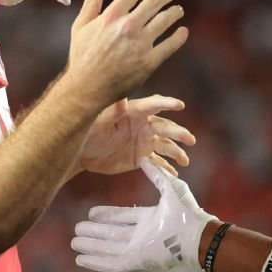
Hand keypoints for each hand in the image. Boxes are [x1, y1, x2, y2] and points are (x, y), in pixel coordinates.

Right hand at [66, 0, 187, 107]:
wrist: (87, 88)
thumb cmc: (82, 57)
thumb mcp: (81, 26)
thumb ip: (91, 2)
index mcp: (111, 15)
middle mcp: (128, 26)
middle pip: (154, 2)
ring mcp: (140, 44)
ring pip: (165, 20)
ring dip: (174, 12)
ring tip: (178, 11)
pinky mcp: (149, 62)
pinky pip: (171, 44)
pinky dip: (179, 36)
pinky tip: (182, 31)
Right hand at [72, 158, 214, 271]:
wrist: (195, 234)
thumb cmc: (187, 211)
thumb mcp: (169, 187)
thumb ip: (155, 174)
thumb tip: (143, 158)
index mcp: (150, 219)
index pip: (122, 218)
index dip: (106, 215)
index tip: (91, 212)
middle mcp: (142, 235)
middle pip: (112, 234)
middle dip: (94, 232)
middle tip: (77, 229)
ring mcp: (139, 249)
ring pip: (109, 248)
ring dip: (92, 246)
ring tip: (74, 242)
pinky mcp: (136, 261)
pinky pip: (112, 264)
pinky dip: (96, 262)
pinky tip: (81, 260)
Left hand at [79, 95, 194, 175]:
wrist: (82, 153)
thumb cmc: (88, 131)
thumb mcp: (99, 121)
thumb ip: (113, 111)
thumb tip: (121, 98)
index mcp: (134, 112)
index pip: (153, 106)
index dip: (166, 104)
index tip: (179, 105)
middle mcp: (143, 125)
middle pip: (165, 127)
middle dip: (178, 133)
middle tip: (190, 140)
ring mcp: (144, 141)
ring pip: (165, 145)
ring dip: (176, 151)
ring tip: (185, 160)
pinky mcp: (141, 157)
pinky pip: (158, 162)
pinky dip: (167, 167)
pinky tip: (175, 173)